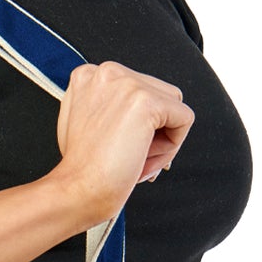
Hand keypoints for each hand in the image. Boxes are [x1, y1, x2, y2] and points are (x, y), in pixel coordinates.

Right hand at [51, 59, 194, 224]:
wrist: (76, 189)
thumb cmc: (81, 167)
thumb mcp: (86, 123)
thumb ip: (108, 107)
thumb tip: (139, 113)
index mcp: (90, 75)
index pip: (137, 90)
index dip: (138, 125)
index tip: (123, 147)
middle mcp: (107, 72)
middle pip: (158, 95)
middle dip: (153, 131)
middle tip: (132, 158)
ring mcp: (127, 84)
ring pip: (173, 106)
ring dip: (162, 139)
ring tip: (137, 159)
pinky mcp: (147, 101)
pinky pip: (185, 119)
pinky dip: (174, 146)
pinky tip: (145, 159)